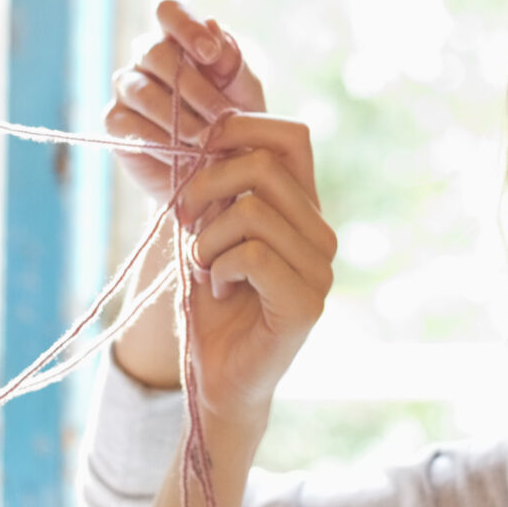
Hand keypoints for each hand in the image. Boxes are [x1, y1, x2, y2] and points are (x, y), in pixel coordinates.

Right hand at [104, 0, 265, 204]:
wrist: (222, 172)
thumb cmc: (234, 122)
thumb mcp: (243, 91)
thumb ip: (231, 60)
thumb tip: (212, 25)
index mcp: (178, 39)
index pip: (169, 11)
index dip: (186, 26)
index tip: (211, 54)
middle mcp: (146, 58)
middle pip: (155, 53)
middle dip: (193, 87)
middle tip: (222, 117)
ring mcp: (127, 88)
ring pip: (142, 92)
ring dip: (178, 119)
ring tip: (206, 141)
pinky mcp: (114, 122)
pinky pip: (129, 126)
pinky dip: (159, 142)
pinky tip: (182, 155)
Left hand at [148, 112, 332, 427]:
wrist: (217, 376)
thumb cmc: (211, 302)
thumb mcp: (208, 230)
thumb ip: (216, 188)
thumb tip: (205, 135)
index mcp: (303, 209)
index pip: (292, 136)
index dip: (241, 130)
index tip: (199, 155)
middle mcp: (321, 233)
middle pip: (263, 166)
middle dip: (206, 186)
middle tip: (186, 221)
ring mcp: (320, 269)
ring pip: (252, 212)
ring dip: (208, 239)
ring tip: (206, 268)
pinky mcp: (306, 303)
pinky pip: (253, 256)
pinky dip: (218, 269)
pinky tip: (220, 291)